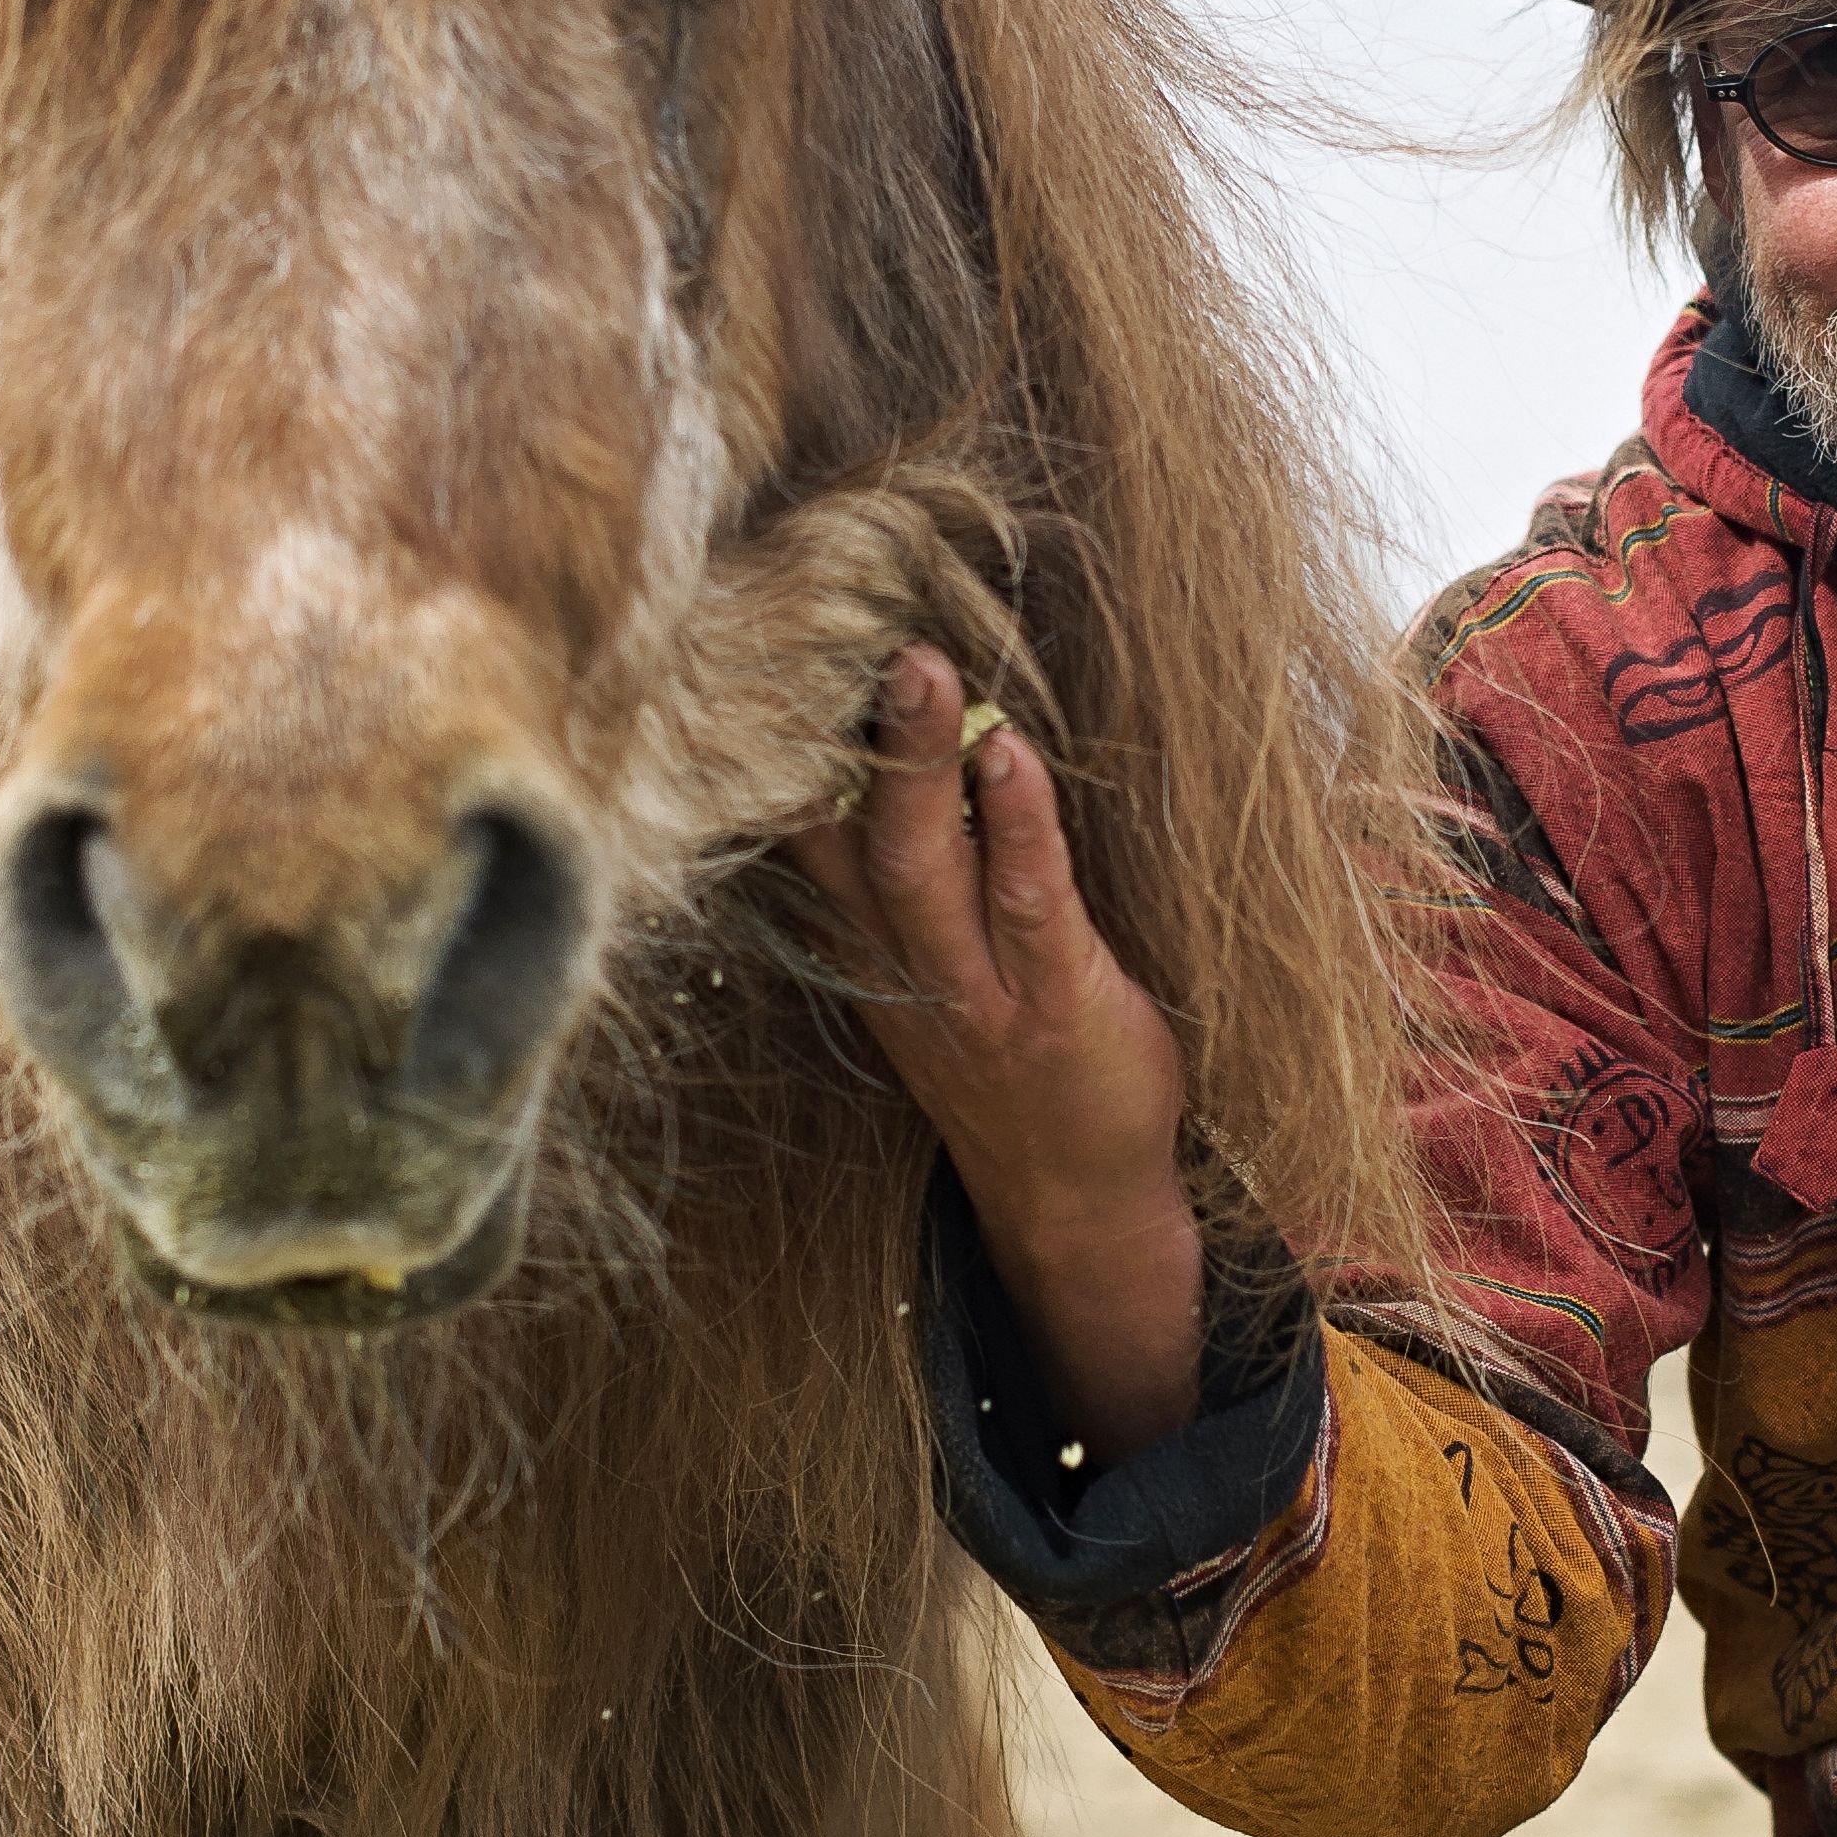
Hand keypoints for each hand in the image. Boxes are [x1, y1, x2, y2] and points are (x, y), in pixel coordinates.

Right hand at [783, 645, 1205, 1467]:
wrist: (1074, 1201)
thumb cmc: (1012, 1067)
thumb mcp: (923, 979)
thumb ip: (892, 889)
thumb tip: (869, 766)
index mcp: (868, 948)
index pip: (807, 837)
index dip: (781, 754)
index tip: (762, 660)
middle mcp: (903, 964)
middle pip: (857, 840)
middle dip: (850, 739)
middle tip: (853, 636)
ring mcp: (975, 988)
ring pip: (924, 868)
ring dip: (920, 766)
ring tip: (920, 670)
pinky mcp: (1054, 1003)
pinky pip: (1027, 903)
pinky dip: (1018, 825)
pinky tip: (1012, 755)